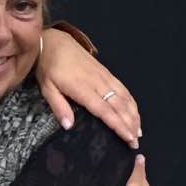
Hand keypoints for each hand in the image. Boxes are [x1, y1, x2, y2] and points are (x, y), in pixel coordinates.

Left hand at [37, 29, 140, 147]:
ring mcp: (103, 76)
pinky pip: (122, 88)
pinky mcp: (106, 71)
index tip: (128, 138)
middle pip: (119, 106)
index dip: (118, 125)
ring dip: (134, 114)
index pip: (104, 110)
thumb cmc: (48, 67)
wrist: (54, 42)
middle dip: (130, 124)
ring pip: (124, 97)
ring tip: (138, 131)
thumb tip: (69, 126)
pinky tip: (135, 112)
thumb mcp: (47, 88)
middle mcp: (97, 82)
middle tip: (135, 143)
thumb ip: (59, 107)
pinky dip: (131, 101)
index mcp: (82, 88)